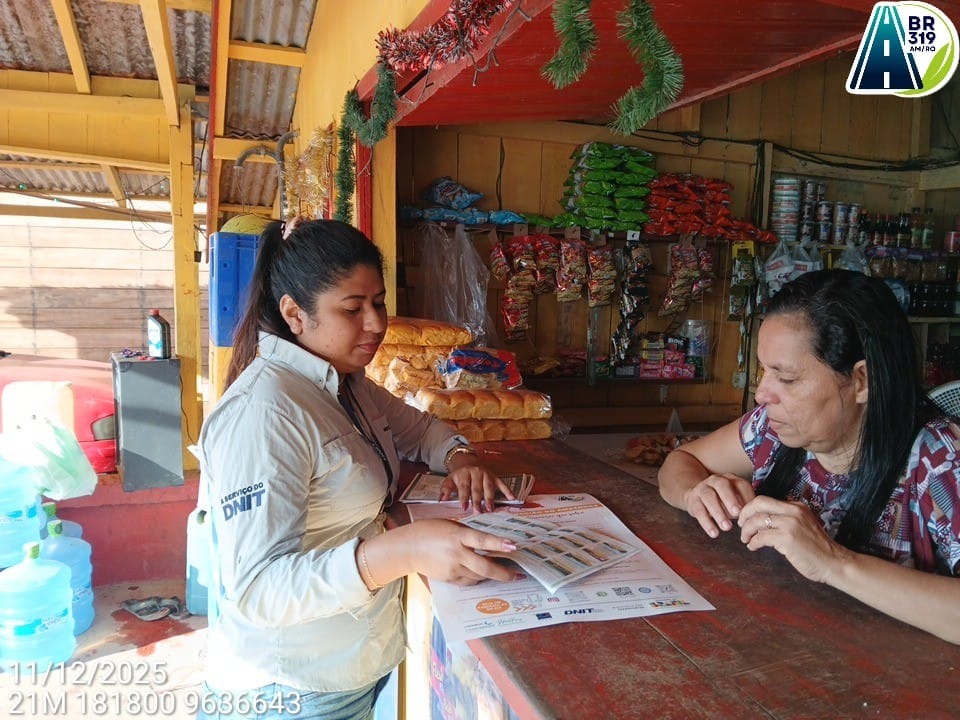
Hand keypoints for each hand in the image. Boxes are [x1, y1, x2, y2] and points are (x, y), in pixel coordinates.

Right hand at [399, 519, 518, 585]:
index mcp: (457, 536)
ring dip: (491, 575)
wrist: (408, 548)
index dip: (499, 543)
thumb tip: (489, 544)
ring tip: (502, 573)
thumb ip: (468, 535)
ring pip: (479, 576)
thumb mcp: (451, 526)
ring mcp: (453, 569)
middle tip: (517, 576)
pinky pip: (468, 581)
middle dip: (503, 573)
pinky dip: (477, 578)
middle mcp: (457, 554)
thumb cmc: (430, 531)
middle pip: (484, 567)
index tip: (514, 546)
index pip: (481, 540)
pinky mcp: (449, 579)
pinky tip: (480, 574)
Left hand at [440, 458, 513, 511]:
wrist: (467, 462)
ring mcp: (486, 474)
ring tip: (490, 509)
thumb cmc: (458, 475)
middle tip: (478, 511)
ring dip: (490, 498)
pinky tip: (511, 498)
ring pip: (489, 487)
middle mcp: (476, 473)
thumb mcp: (449, 480)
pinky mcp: (494, 476)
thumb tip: (441, 500)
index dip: (464, 497)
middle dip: (478, 500)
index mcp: (464, 474)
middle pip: (477, 488)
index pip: (464, 487)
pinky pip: (501, 484)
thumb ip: (446, 490)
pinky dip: (507, 491)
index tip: (464, 507)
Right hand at [682, 473, 755, 537]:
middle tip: (737, 514)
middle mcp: (715, 480)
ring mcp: (702, 488)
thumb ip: (744, 506)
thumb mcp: (733, 500)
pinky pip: (698, 510)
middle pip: (722, 485)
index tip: (752, 512)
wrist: (695, 496)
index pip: (740, 484)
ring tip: (727, 527)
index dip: (747, 497)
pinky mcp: (692, 500)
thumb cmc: (721, 501)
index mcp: (730, 479)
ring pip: (708, 497)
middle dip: (730, 499)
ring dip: (718, 512)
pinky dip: (706, 522)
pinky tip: (714, 533)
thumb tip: (755, 520)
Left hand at [737, 497, 853, 581]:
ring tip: (745, 539)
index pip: (766, 500)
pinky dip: (753, 542)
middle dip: (744, 513)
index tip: (745, 518)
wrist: (834, 563)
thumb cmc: (817, 548)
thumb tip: (761, 521)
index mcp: (796, 506)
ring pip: (757, 520)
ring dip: (746, 530)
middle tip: (740, 525)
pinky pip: (761, 537)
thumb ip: (785, 520)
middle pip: (758, 503)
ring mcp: (790, 524)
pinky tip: (753, 547)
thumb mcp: (802, 526)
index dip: (751, 508)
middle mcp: (793, 511)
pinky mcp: (787, 538)